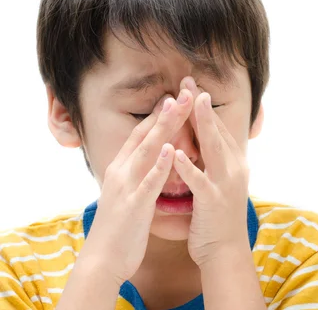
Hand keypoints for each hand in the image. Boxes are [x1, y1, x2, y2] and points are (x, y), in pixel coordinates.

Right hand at [82, 90, 193, 283]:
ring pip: (147, 151)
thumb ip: (138, 174)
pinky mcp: (134, 205)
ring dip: (163, 127)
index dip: (158, 114)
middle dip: (165, 112)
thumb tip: (151, 159)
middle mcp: (122, 171)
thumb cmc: (120, 227)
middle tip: (183, 90)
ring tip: (178, 106)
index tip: (176, 95)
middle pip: (146, 135)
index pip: (141, 134)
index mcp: (122, 168)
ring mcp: (127, 187)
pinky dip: (160, 165)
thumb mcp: (127, 193)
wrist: (103, 260)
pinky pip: (149, 182)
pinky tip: (172, 150)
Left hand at [174, 77, 249, 266]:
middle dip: (203, 106)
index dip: (204, 108)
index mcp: (233, 164)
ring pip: (213, 148)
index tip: (192, 87)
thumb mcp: (220, 184)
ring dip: (203, 124)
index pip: (218, 130)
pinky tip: (176, 152)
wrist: (225, 251)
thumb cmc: (218, 218)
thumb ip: (215, 163)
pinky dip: (189, 165)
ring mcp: (225, 184)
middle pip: (217, 131)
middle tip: (189, 81)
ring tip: (191, 103)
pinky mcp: (213, 201)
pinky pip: (200, 180)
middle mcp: (234, 169)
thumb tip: (206, 143)